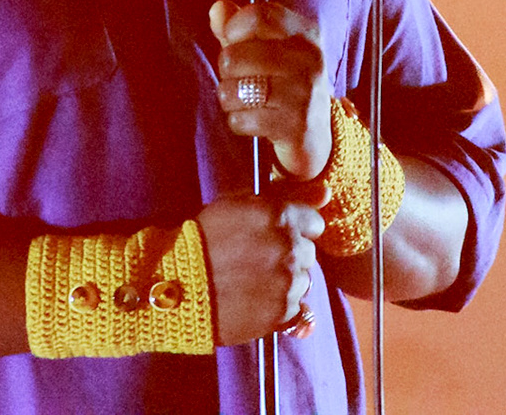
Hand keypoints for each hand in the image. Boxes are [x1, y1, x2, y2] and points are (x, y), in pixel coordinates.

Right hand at [196, 182, 327, 345]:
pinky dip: (279, 305)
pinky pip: (295, 308)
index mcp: (281, 217)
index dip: (295, 228)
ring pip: (303, 281)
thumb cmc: (204, 238)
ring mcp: (288, 283)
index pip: (314, 223)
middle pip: (308, 253)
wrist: (179, 284)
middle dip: (289, 255)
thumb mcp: (238, 203)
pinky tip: (255, 300)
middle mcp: (291, 249)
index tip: (274, 237)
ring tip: (254, 282)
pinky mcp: (282, 313)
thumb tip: (327, 193)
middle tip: (257, 261)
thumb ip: (287, 196)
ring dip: (285, 281)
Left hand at [210, 0, 333, 180]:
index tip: (233, 43)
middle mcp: (309, 59)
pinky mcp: (295, 126)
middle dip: (227, 71)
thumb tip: (217, 9)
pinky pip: (241, 119)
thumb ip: (239, 28)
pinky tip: (254, 122)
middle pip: (236, 55)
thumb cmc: (283, 86)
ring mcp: (304, 93)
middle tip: (241, 80)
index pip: (258, 15)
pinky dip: (239, 122)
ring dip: (230, 99)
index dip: (233, 29)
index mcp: (305, 33)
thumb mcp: (266, 50)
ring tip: (245, 101)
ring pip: (234, 89)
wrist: (315, 137)